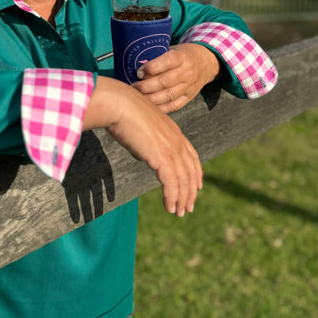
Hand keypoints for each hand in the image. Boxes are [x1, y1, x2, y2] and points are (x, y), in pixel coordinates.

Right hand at [84, 76, 202, 215]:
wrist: (119, 104)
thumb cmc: (123, 112)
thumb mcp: (142, 127)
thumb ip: (149, 142)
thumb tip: (146, 155)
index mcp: (174, 131)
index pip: (192, 156)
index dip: (196, 172)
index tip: (197, 186)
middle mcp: (177, 140)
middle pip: (191, 171)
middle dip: (191, 191)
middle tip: (188, 207)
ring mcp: (171, 149)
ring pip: (183, 180)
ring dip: (182, 199)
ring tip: (179, 212)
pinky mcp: (162, 157)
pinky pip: (172, 183)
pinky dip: (172, 197)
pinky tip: (169, 207)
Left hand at [132, 43, 220, 112]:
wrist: (205, 62)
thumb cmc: (182, 55)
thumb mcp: (172, 49)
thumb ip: (157, 57)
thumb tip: (133, 64)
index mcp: (182, 57)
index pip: (167, 62)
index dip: (151, 68)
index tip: (139, 72)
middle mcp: (187, 72)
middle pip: (165, 81)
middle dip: (146, 86)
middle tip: (133, 86)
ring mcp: (189, 86)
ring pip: (168, 95)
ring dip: (150, 98)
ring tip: (138, 97)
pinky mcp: (189, 97)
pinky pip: (174, 105)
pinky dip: (160, 108)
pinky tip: (149, 107)